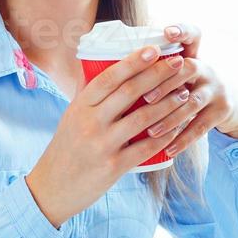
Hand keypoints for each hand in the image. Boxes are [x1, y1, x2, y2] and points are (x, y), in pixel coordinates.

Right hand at [24, 45, 194, 226]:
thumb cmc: (66, 148)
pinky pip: (146, 148)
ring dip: (168, 104)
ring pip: (142, 118)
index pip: (109, 77)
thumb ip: (90, 96)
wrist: (52, 188)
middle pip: (129, 92)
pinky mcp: (114, 167)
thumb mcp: (72, 117)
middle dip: (158, 75)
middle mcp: (90, 123)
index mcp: (80, 106)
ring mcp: (102, 145)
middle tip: (179, 63)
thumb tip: (107, 67)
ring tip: (185, 92)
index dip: (133, 62)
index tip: (154, 49)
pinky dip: (165, 136)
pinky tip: (178, 127)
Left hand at [138, 23, 237, 155]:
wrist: (227, 104)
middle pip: (188, 68)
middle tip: (145, 97)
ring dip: (170, 117)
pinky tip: (169, 150)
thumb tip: (109, 67)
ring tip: (150, 131)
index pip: (192, 34)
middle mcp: (205, 68)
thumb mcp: (176, 73)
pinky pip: (201, 126)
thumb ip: (153, 69)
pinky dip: (184, 139)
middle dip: (166, 82)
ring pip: (192, 102)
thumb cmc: (186, 88)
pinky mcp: (222, 110)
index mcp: (191, 54)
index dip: (182, 31)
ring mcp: (216, 89)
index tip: (167, 32)